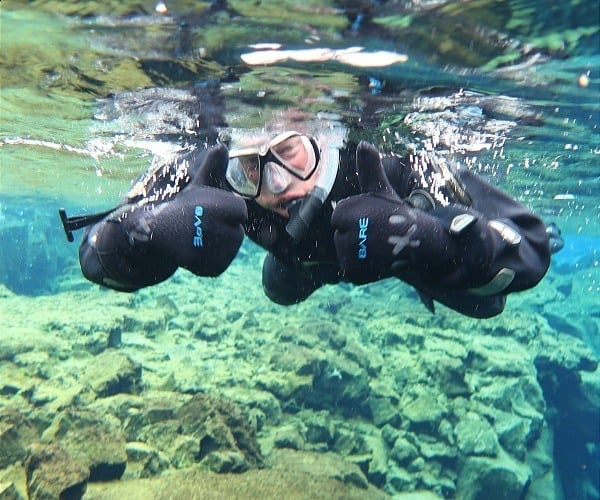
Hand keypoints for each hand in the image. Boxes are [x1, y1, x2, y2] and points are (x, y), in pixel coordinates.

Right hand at [125, 144, 247, 276]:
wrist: (155, 232)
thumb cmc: (181, 207)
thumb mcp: (198, 186)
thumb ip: (213, 168)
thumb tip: (222, 146)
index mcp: (227, 206)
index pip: (240, 211)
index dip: (223, 211)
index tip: (205, 210)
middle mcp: (226, 228)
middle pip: (237, 232)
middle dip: (221, 228)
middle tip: (199, 225)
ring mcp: (220, 250)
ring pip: (230, 249)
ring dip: (216, 245)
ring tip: (197, 238)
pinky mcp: (214, 268)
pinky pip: (219, 264)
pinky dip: (209, 261)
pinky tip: (195, 252)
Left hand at [332, 142, 423, 284]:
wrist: (417, 241)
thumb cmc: (395, 213)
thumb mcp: (380, 189)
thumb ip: (369, 168)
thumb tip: (364, 144)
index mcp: (346, 210)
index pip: (338, 218)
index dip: (356, 219)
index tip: (373, 219)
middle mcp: (346, 233)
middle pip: (340, 236)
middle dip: (357, 236)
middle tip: (377, 235)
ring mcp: (349, 255)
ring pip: (345, 253)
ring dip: (359, 252)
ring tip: (378, 247)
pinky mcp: (354, 273)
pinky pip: (350, 270)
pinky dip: (362, 269)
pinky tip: (377, 261)